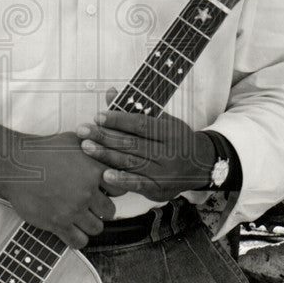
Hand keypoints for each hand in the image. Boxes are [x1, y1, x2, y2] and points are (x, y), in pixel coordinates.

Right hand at [0, 124, 123, 248]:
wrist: (15, 164)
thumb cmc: (42, 149)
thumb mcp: (72, 140)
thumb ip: (93, 144)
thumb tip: (106, 143)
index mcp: (94, 171)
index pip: (120, 189)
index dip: (113, 191)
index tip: (103, 190)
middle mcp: (87, 192)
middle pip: (110, 211)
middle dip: (101, 209)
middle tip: (89, 205)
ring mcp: (73, 209)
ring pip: (96, 228)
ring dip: (90, 224)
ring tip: (80, 217)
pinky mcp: (58, 223)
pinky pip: (78, 241)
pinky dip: (77, 238)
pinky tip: (71, 230)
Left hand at [76, 88, 215, 202]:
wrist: (200, 166)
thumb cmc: (175, 139)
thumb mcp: (163, 120)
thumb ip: (136, 109)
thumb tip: (110, 92)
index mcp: (171, 132)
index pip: (141, 124)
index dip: (118, 120)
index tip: (98, 116)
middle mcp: (169, 153)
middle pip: (133, 144)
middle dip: (105, 137)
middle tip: (83, 131)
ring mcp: (165, 173)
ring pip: (132, 163)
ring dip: (106, 155)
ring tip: (87, 147)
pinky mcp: (160, 189)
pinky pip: (139, 185)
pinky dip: (121, 180)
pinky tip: (105, 175)